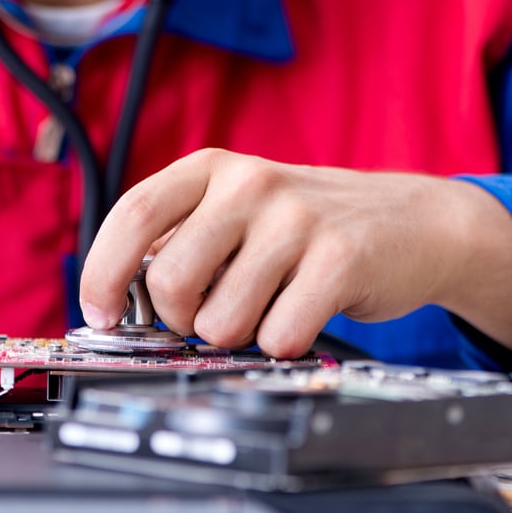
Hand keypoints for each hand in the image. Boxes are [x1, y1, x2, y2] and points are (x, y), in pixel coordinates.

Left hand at [79, 148, 511, 360]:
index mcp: (209, 169)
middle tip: (206, 318)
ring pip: (220, 319)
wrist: (410, 221)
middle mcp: (248, 183)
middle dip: (179, 320)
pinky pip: (278, 335)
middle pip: (171, 280)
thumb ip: (177, 243)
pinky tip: (299, 315)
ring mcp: (296, 217)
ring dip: (234, 335)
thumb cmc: (303, 226)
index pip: (132, 215)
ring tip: (263, 308)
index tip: (101, 315)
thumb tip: (118, 301)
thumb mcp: (232, 212)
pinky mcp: (341, 257)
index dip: (102, 273)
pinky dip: (280, 343)